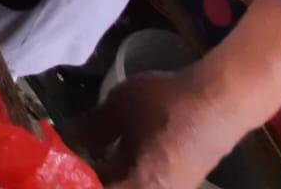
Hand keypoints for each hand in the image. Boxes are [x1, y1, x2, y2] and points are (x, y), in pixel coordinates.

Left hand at [77, 72, 236, 188]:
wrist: (222, 99)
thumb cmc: (167, 105)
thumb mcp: (120, 109)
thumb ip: (90, 128)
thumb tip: (66, 138)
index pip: (94, 188)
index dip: (71, 178)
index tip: (58, 161)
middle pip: (113, 187)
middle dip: (90, 175)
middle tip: (70, 156)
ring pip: (128, 184)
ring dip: (109, 172)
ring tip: (89, 151)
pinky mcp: (180, 180)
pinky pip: (143, 181)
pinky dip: (126, 169)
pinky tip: (116, 148)